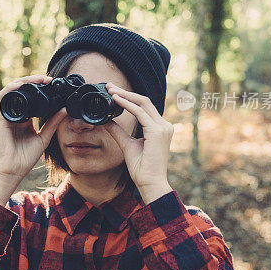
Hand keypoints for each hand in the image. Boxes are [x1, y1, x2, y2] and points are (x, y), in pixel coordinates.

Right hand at [0, 74, 67, 182]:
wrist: (12, 170)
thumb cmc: (25, 158)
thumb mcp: (44, 138)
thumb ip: (53, 123)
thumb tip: (64, 110)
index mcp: (25, 119)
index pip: (32, 97)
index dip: (40, 88)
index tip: (52, 84)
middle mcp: (16, 114)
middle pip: (22, 91)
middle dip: (34, 81)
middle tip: (47, 79)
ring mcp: (8, 115)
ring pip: (12, 91)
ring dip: (23, 81)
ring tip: (37, 79)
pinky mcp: (1, 118)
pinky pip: (1, 99)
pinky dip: (9, 89)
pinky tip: (19, 84)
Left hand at [102, 82, 173, 198]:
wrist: (150, 183)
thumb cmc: (142, 168)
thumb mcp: (127, 145)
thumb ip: (118, 132)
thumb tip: (106, 121)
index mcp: (159, 128)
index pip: (144, 107)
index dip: (128, 97)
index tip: (113, 92)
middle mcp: (164, 125)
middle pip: (144, 101)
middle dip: (125, 92)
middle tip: (109, 86)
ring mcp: (163, 127)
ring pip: (142, 103)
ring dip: (125, 95)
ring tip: (110, 90)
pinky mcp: (157, 131)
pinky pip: (140, 113)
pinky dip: (127, 104)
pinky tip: (115, 100)